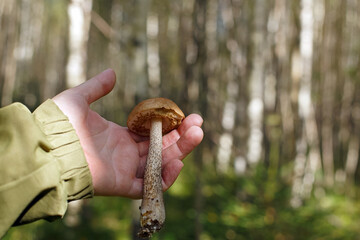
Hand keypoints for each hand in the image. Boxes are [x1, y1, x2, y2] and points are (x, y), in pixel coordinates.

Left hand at [52, 69, 203, 198]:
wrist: (46, 149)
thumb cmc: (59, 125)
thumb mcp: (78, 100)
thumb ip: (96, 87)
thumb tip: (111, 72)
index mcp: (120, 136)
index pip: (152, 132)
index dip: (169, 124)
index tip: (184, 113)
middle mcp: (126, 153)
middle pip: (162, 147)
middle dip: (182, 136)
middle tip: (198, 123)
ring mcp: (126, 169)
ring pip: (161, 164)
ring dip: (181, 151)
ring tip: (197, 133)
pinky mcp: (122, 184)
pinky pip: (149, 186)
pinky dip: (165, 178)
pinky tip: (178, 162)